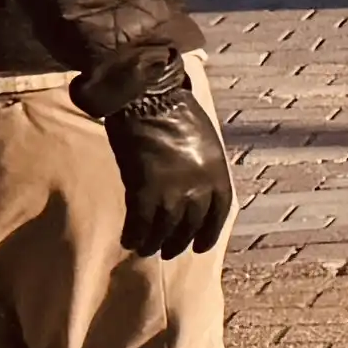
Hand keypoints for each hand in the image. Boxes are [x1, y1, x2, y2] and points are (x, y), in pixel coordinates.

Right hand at [76, 49, 234, 258]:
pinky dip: (134, 235)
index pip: (218, 213)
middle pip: (191, 226)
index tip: (200, 246)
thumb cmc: (173, 111)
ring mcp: (172, 190)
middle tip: (168, 251)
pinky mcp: (145, 189)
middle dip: (179, 242)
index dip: (209, 233)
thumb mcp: (204, 141)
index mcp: (217, 171)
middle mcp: (199, 186)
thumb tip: (195, 191)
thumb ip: (202, 168)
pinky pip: (140, 224)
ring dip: (154, 243)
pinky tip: (129, 239)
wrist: (148, 96)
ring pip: (164, 230)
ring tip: (145, 249)